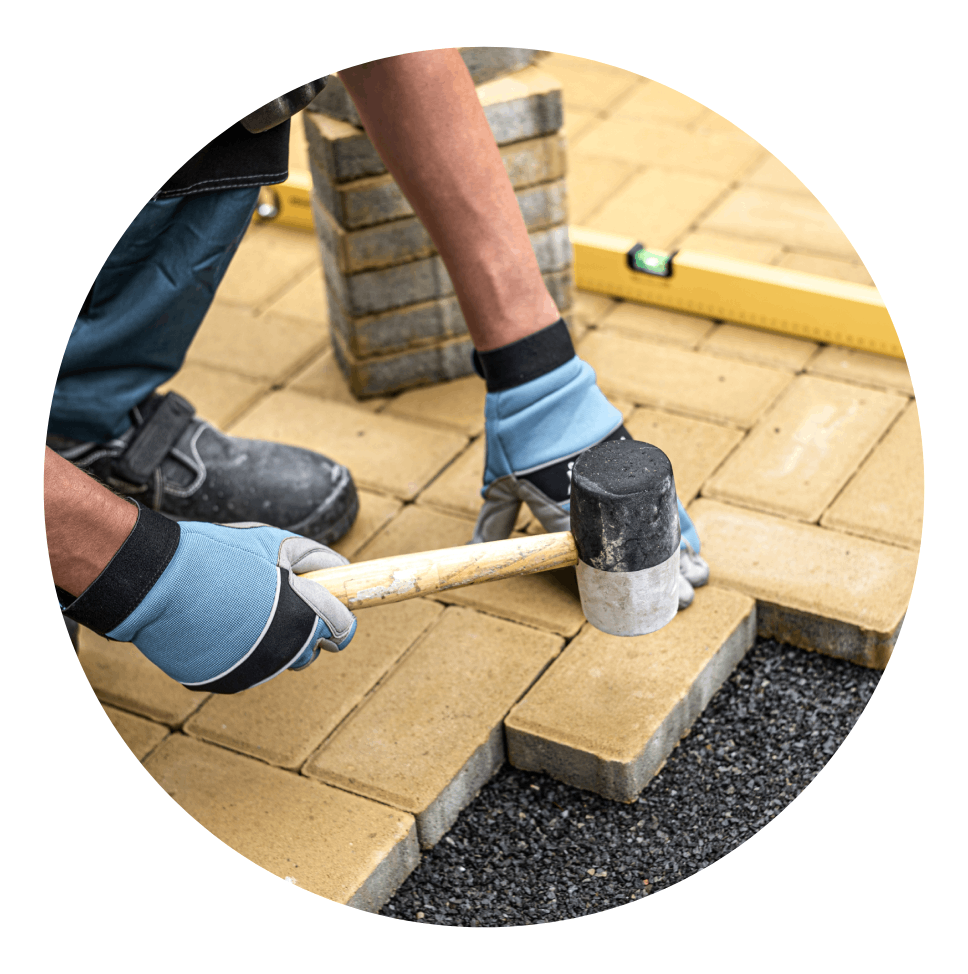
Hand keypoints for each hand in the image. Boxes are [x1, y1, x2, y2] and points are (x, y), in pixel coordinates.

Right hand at [60, 505, 355, 692]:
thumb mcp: (278, 544)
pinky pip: (245, 668)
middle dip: (303, 630)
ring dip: (271, 640)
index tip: (326, 607)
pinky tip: (220, 625)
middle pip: (310, 651)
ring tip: (242, 609)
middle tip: (277, 603)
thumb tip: (340, 570)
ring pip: (277, 661)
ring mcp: (255, 671)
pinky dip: (240, 651)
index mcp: (305, 616)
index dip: (336, 617)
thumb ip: (316, 560)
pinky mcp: (226, 682)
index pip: (343, 631)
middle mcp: (285, 651)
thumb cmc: (221, 557)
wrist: (160, 581)